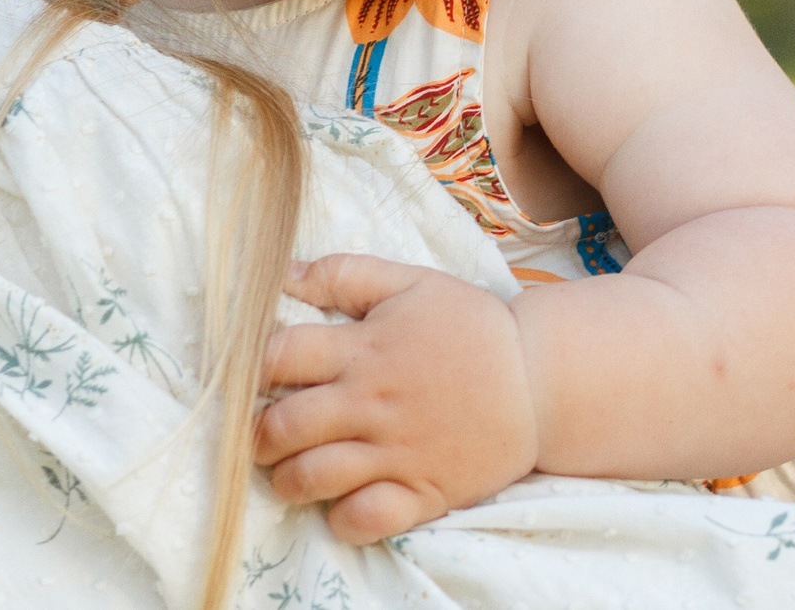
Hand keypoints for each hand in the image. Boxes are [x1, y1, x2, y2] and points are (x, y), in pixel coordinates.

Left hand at [254, 253, 539, 543]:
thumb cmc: (470, 328)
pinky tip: (339, 505)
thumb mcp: (410, 283)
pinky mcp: (424, 491)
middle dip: (258, 434)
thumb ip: (344, 275)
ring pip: (315, 476)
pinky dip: (344, 518)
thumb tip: (284, 275)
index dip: (253, 365)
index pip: (280, 356)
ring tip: (287, 473)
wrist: (541, 381)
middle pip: (285, 425)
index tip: (254, 375)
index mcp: (365, 348)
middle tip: (262, 434)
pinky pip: (367, 519)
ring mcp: (397, 452)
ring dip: (287, 479)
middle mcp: (373, 403)